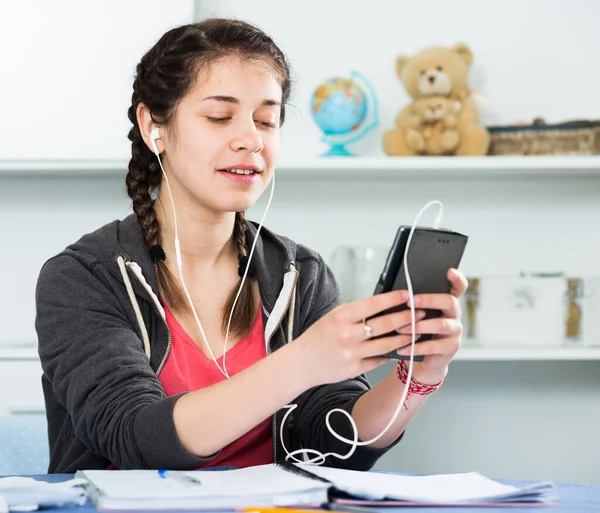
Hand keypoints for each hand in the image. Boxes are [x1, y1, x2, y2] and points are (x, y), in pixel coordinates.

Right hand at [292, 289, 424, 388]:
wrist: (301, 363)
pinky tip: (401, 349)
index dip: (393, 299)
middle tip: (420, 313)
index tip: (408, 294)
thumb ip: (356, 313)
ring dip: (405, 338)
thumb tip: (383, 306)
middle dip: (406, 318)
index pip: (373, 304)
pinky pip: (379, 360)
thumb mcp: (333, 317)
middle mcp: (347, 334)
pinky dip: (390, 354)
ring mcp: (352, 353)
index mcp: (341, 316)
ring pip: (386, 345)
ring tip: (417, 332)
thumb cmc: (318, 336)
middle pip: (384, 325)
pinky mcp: (354, 369)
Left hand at [395, 268, 468, 383]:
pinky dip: (416, 347)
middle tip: (410, 302)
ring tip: (401, 329)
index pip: (458, 286)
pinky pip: (435, 346)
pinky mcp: (451, 347)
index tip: (449, 271)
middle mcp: (454, 314)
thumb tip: (393, 293)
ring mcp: (455, 331)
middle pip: (449, 301)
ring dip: (418, 326)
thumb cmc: (414, 331)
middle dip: (429, 300)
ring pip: (441, 324)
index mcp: (446, 301)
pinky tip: (403, 348)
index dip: (457, 278)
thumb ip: (410, 303)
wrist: (421, 359)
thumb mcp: (412, 314)